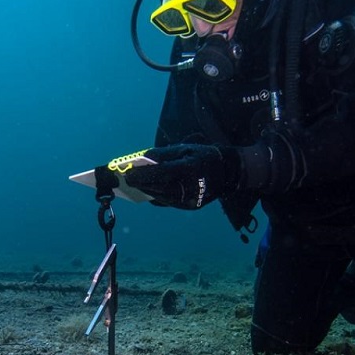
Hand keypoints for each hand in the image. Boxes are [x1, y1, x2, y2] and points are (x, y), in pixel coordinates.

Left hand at [123, 144, 239, 208]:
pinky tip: (149, 191)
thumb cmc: (202, 156)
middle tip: (127, 180)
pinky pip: (169, 202)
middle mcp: (190, 186)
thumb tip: (142, 160)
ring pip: (162, 197)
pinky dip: (158, 196)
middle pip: (159, 187)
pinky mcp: (191, 206)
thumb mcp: (184, 148)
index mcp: (189, 167)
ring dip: (147, 191)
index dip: (143, 174)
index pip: (161, 173)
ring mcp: (191, 198)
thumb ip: (163, 155)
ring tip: (135, 185)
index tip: (128, 173)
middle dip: (141, 184)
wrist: (227, 172)